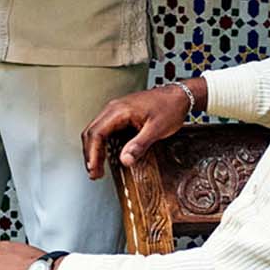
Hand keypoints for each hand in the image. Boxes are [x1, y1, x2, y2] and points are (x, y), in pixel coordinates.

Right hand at [81, 82, 198, 180]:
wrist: (178, 96)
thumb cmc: (169, 108)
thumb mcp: (156, 129)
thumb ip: (139, 145)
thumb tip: (125, 160)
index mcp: (119, 111)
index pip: (97, 133)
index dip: (93, 153)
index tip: (94, 169)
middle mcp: (113, 109)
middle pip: (91, 132)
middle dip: (90, 154)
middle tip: (94, 173)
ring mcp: (115, 111)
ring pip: (95, 130)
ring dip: (94, 149)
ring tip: (97, 168)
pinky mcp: (120, 115)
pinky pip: (104, 129)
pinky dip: (101, 144)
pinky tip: (105, 155)